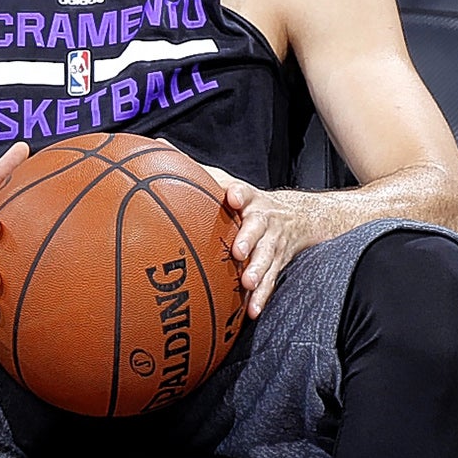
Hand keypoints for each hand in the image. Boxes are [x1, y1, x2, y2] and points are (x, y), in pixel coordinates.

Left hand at [201, 165, 331, 317]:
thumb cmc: (248, 202)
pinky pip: (272, 281)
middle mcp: (263, 219)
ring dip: (259, 270)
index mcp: (248, 199)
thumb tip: (159, 147)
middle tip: (240, 251)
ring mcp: (272, 243)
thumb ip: (196, 170)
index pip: (245, 192)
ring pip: (268, 257)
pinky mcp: (278, 264)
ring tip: (249, 283)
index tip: (233, 196)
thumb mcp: (227, 182)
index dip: (240, 193)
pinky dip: (262, 297)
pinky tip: (251, 310)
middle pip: (259, 227)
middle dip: (250, 239)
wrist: (298, 217)